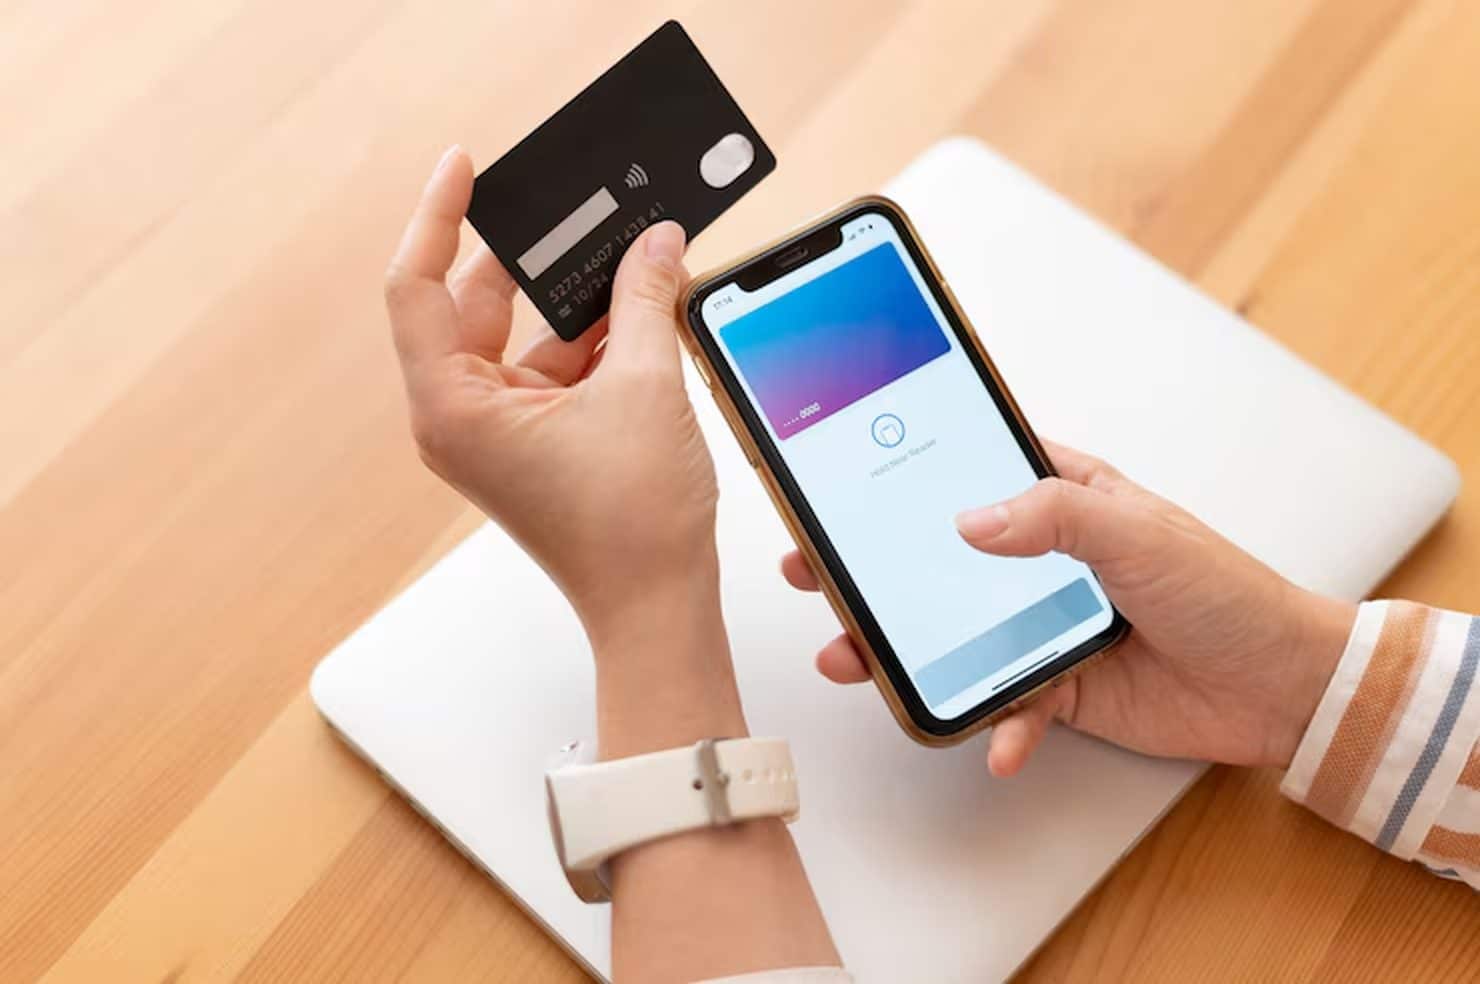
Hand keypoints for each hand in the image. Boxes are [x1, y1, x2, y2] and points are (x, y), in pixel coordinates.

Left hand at [385, 147, 719, 638]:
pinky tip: (640, 310)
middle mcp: (460, 417)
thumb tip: (656, 242)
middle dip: (533, 258)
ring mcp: (496, 431)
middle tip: (577, 206)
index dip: (438, 214)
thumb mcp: (644, 387)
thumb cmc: (633, 526)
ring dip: (575, 301)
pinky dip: (592, 340)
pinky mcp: (533, 441)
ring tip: (628, 259)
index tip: (465, 164)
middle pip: (475, 303)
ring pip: (522, 335)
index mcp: (453, 406)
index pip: (417, 284)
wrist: (656, 606)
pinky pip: (551, 368)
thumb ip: (644, 299)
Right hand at [781, 442, 1354, 775]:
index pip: (969, 475)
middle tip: (814, 572)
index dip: (906, 477)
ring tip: (854, 660)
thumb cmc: (1225, 592)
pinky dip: (997, 727)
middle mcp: (1043, 560)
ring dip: (903, 651)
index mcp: (1063, 500)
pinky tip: (997, 741)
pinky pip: (1007, 705)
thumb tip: (971, 521)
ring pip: (954, 635)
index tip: (844, 483)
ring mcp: (1044, 626)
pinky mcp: (1058, 688)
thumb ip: (1056, 516)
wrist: (1283, 689)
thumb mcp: (1139, 533)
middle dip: (875, 570)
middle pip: (939, 560)